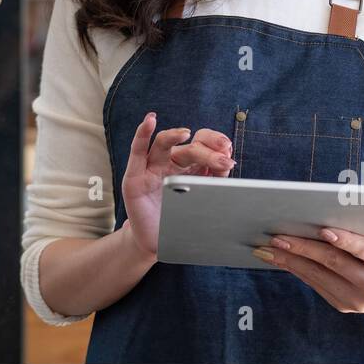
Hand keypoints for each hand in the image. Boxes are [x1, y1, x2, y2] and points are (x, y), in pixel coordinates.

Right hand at [122, 111, 234, 257]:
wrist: (156, 243)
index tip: (228, 156)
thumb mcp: (201, 202)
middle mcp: (173, 163)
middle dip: (207, 152)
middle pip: (189, 148)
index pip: (205, 148)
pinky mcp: (134, 175)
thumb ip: (214, 184)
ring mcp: (153, 167)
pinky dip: (142, 133)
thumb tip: (226, 167)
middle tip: (223, 159)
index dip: (216, 149)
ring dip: (175, 136)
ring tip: (186, 134)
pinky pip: (138, 150)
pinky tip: (150, 121)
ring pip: (164, 144)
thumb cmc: (179, 221)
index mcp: (191, 167)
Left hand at [252, 224, 363, 317]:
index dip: (345, 241)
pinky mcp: (343, 306)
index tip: (324, 230)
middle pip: (334, 263)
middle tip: (277, 236)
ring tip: (267, 248)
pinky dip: (296, 269)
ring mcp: (357, 301)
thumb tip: (346, 209)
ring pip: (318, 276)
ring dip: (290, 261)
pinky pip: (315, 284)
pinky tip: (280, 258)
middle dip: (303, 248)